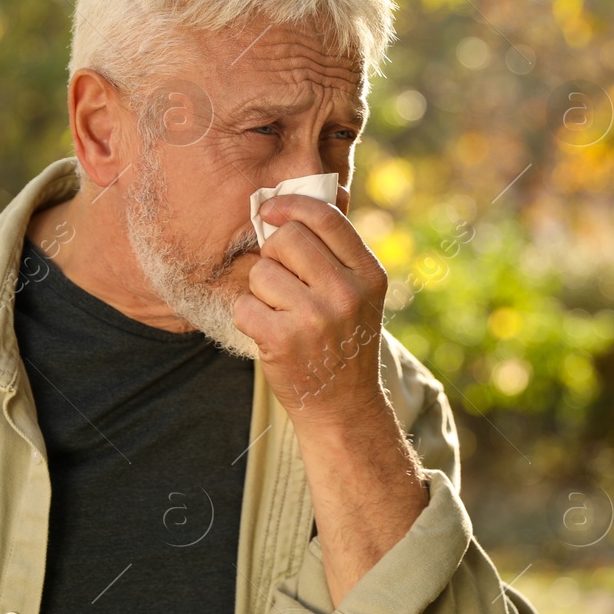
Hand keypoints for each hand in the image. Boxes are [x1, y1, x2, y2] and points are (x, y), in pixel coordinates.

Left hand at [230, 192, 389, 425]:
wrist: (343, 408)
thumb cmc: (343, 343)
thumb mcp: (359, 295)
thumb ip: (334, 254)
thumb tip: (284, 207)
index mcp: (369, 274)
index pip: (326, 218)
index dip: (291, 205)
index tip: (269, 211)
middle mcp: (347, 293)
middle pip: (287, 239)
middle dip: (274, 256)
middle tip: (283, 283)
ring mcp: (315, 318)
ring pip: (261, 272)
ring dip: (261, 291)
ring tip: (282, 314)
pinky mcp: (283, 340)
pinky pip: (244, 305)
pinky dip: (248, 317)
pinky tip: (270, 333)